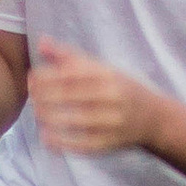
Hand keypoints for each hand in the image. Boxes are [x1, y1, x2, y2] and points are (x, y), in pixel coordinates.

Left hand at [27, 37, 155, 158]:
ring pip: (75, 120)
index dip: (47, 77)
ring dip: (50, 118)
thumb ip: (70, 57)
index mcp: (108, 75)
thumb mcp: (102, 68)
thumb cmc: (121, 88)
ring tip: (36, 114)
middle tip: (31, 98)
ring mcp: (112, 122)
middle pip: (71, 96)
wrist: (154, 119)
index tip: (31, 79)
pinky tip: (46, 138)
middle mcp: (112, 97)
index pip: (71, 74)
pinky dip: (62, 142)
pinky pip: (83, 143)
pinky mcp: (110, 143)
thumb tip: (41, 42)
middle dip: (45, 97)